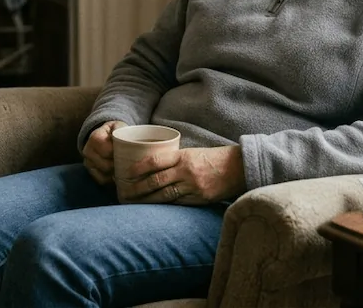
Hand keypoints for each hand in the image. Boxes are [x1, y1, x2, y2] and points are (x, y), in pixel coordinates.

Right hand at [81, 120, 125, 185]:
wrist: (105, 135)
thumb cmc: (114, 131)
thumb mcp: (118, 126)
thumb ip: (121, 130)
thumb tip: (127, 140)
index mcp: (94, 138)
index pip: (107, 151)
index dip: (118, 154)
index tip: (127, 153)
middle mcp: (88, 151)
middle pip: (105, 166)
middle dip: (118, 165)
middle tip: (128, 163)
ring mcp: (88, 162)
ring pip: (103, 174)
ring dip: (115, 173)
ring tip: (123, 168)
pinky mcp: (90, 171)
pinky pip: (101, 180)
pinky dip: (110, 179)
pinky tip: (117, 173)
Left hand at [118, 146, 245, 204]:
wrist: (239, 167)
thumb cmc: (213, 158)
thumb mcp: (193, 153)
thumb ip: (175, 161)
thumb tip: (153, 169)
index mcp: (183, 156)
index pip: (155, 161)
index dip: (138, 168)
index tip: (125, 174)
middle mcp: (186, 171)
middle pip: (155, 181)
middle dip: (137, 188)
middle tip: (123, 194)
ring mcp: (193, 186)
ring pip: (164, 195)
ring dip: (146, 200)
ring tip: (133, 203)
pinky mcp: (200, 199)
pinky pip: (178, 203)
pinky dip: (164, 206)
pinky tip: (153, 209)